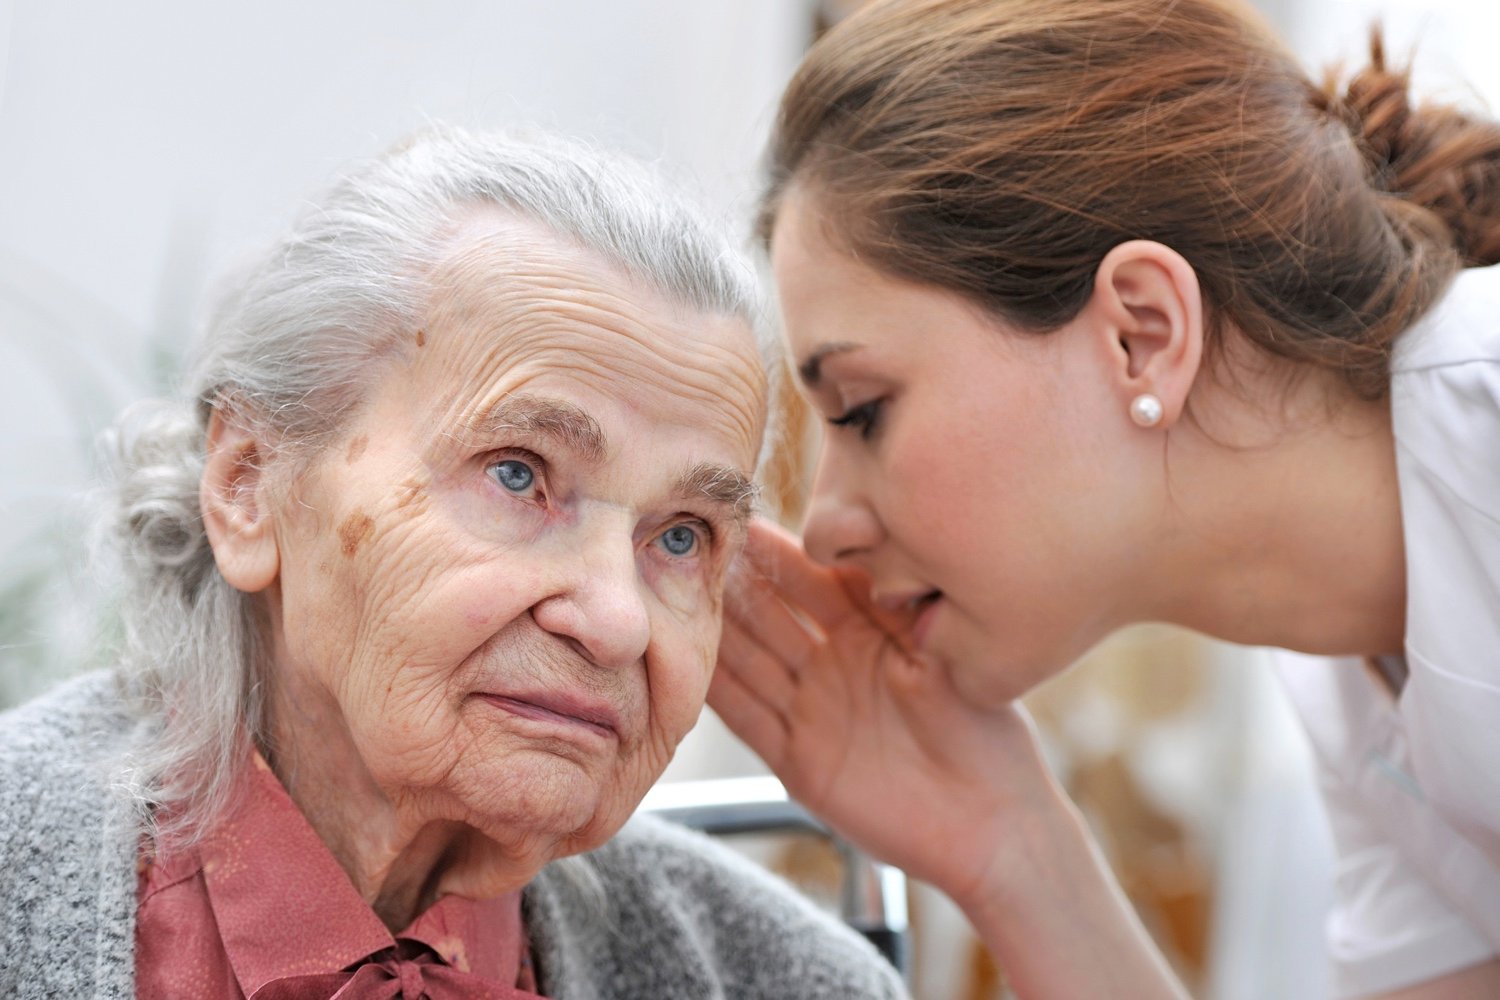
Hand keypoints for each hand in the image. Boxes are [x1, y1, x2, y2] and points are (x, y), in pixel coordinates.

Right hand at [709, 519, 1061, 904]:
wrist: (991, 825)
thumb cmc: (988, 736)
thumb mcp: (945, 657)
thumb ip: (900, 607)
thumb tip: (871, 545)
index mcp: (872, 632)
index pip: (814, 580)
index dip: (779, 552)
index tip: (740, 520)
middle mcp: (835, 666)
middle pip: (771, 616)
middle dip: (733, 582)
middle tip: (689, 546)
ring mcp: (814, 713)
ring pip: (750, 662)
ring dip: (716, 632)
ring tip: (673, 594)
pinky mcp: (800, 762)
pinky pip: (748, 719)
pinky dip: (716, 695)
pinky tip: (684, 665)